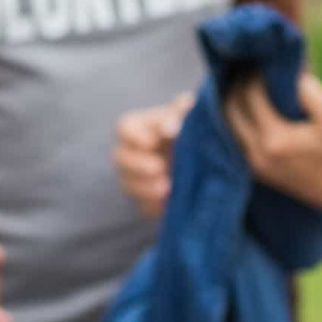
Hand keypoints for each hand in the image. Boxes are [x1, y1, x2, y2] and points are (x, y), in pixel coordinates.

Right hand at [113, 92, 192, 216]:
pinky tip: (169, 204)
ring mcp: (135, 178)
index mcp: (136, 127)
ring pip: (127, 185)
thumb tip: (170, 129)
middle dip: (137, 165)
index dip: (135, 137)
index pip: (123, 128)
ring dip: (145, 188)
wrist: (202, 154)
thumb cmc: (188, 126)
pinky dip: (155, 206)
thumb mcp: (185, 115)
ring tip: (167, 187)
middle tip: (159, 168)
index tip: (153, 142)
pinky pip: (143, 206)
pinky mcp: (147, 199)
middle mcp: (129, 153)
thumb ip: (177, 115)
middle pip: (119, 158)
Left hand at [225, 73, 321, 208]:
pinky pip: (235, 138)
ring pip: (228, 124)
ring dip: (233, 101)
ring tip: (244, 83)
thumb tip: (288, 71)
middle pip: (231, 107)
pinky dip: (238, 119)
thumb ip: (310, 92)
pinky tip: (247, 106)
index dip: (254, 75)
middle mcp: (257, 152)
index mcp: (275, 138)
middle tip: (247, 69)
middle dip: (237, 85)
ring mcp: (253, 163)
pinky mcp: (255, 170)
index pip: (250, 95)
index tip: (262, 63)